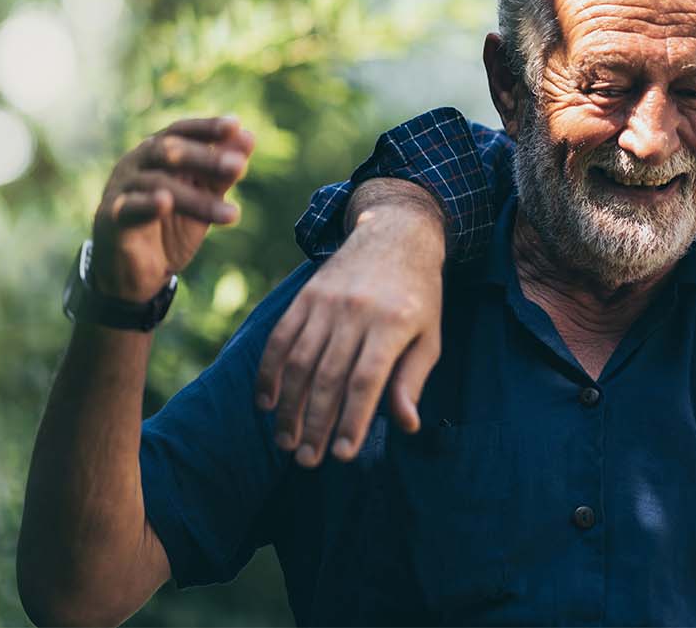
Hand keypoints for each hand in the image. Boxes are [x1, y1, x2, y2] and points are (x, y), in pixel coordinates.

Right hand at [89, 117, 254, 302]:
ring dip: (197, 199)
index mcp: (155, 153)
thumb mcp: (201, 199)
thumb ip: (221, 174)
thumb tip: (248, 137)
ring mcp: (120, 188)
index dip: (206, 127)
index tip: (235, 126)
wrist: (133, 274)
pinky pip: (129, 207)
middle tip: (239, 167)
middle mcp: (135, 163)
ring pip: (158, 183)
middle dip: (206, 159)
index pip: (180, 131)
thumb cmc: (168, 228)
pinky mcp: (110, 217)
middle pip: (168, 151)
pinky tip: (165, 203)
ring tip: (232, 215)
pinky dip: (148, 204)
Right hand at [254, 179, 445, 466]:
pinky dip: (269, 373)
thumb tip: (407, 425)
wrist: (394, 234)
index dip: (352, 420)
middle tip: (306, 460)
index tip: (343, 456)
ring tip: (286, 441)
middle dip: (314, 423)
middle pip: (327, 376)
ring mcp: (326, 303)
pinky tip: (266, 403)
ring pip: (298, 361)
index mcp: (393, 323)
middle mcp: (356, 312)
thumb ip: (413, 380)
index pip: (366, 380)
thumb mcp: (429, 336)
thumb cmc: (417, 296)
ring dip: (288, 406)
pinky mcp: (305, 297)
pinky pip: (280, 338)